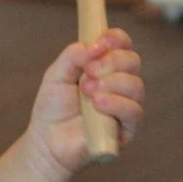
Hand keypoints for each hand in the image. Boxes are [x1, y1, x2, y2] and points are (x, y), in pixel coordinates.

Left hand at [26, 29, 144, 177]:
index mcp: (106, 67)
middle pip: (132, 61)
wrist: (46, 141)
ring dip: (111, 83)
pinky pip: (134, 111)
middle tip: (87, 72)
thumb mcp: (56, 76)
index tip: (99, 42)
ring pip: (136, 85)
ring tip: (87, 90)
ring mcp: (126, 106)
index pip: (122, 45)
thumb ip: (71, 57)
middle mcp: (120, 84)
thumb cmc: (53, 108)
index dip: (115, 39)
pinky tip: (97, 104)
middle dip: (110, 62)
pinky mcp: (127, 130)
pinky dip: (116, 104)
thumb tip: (89, 46)